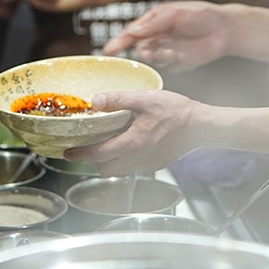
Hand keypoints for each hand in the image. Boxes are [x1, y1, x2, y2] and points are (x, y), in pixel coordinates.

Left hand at [65, 90, 199, 173]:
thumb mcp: (145, 99)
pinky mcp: (157, 164)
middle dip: (94, 161)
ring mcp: (148, 164)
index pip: (98, 154)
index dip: (80, 155)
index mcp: (131, 144)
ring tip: (108, 144)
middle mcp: (137, 159)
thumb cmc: (176, 112)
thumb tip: (96, 101)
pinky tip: (131, 143)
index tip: (68, 153)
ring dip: (110, 161)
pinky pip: (134, 167)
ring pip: (120, 170)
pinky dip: (126, 160)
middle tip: (87, 148)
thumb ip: (119, 100)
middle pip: (106, 168)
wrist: (201, 126)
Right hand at [101, 1, 229, 71]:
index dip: (118, 42)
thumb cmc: (200, 15)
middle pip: (142, 48)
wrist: (225, 29)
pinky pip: (169, 66)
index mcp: (155, 21)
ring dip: (160, 57)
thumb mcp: (175, 15)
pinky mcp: (179, 61)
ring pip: (154, 59)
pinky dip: (173, 63)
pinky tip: (184, 56)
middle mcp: (159, 36)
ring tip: (171, 52)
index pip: (132, 33)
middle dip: (145, 52)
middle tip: (152, 52)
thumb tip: (133, 31)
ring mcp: (169, 49)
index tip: (107, 51)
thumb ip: (154, 24)